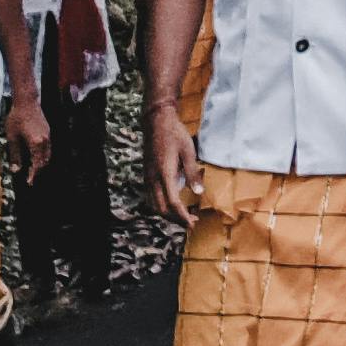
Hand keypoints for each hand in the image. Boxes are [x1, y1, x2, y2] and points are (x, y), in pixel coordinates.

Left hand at [3, 95, 52, 186]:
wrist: (26, 101)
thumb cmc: (17, 117)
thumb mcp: (12, 138)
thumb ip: (15, 155)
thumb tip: (16, 169)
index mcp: (36, 143)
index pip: (37, 164)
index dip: (34, 175)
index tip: (29, 182)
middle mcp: (45, 140)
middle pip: (45, 162)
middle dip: (38, 171)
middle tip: (30, 178)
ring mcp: (48, 135)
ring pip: (48, 155)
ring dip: (41, 163)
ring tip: (32, 169)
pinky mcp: (47, 131)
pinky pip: (48, 148)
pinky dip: (43, 155)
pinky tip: (35, 156)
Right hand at [150, 106, 207, 224]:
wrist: (156, 121)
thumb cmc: (175, 134)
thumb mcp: (188, 151)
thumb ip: (192, 173)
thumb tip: (198, 193)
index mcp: (164, 173)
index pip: (172, 203)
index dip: (182, 216)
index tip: (192, 224)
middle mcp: (153, 178)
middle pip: (161, 209)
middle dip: (176, 219)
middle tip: (191, 222)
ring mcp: (148, 177)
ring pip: (154, 205)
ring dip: (168, 214)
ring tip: (184, 215)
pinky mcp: (147, 175)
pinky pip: (152, 197)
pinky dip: (162, 205)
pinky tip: (173, 202)